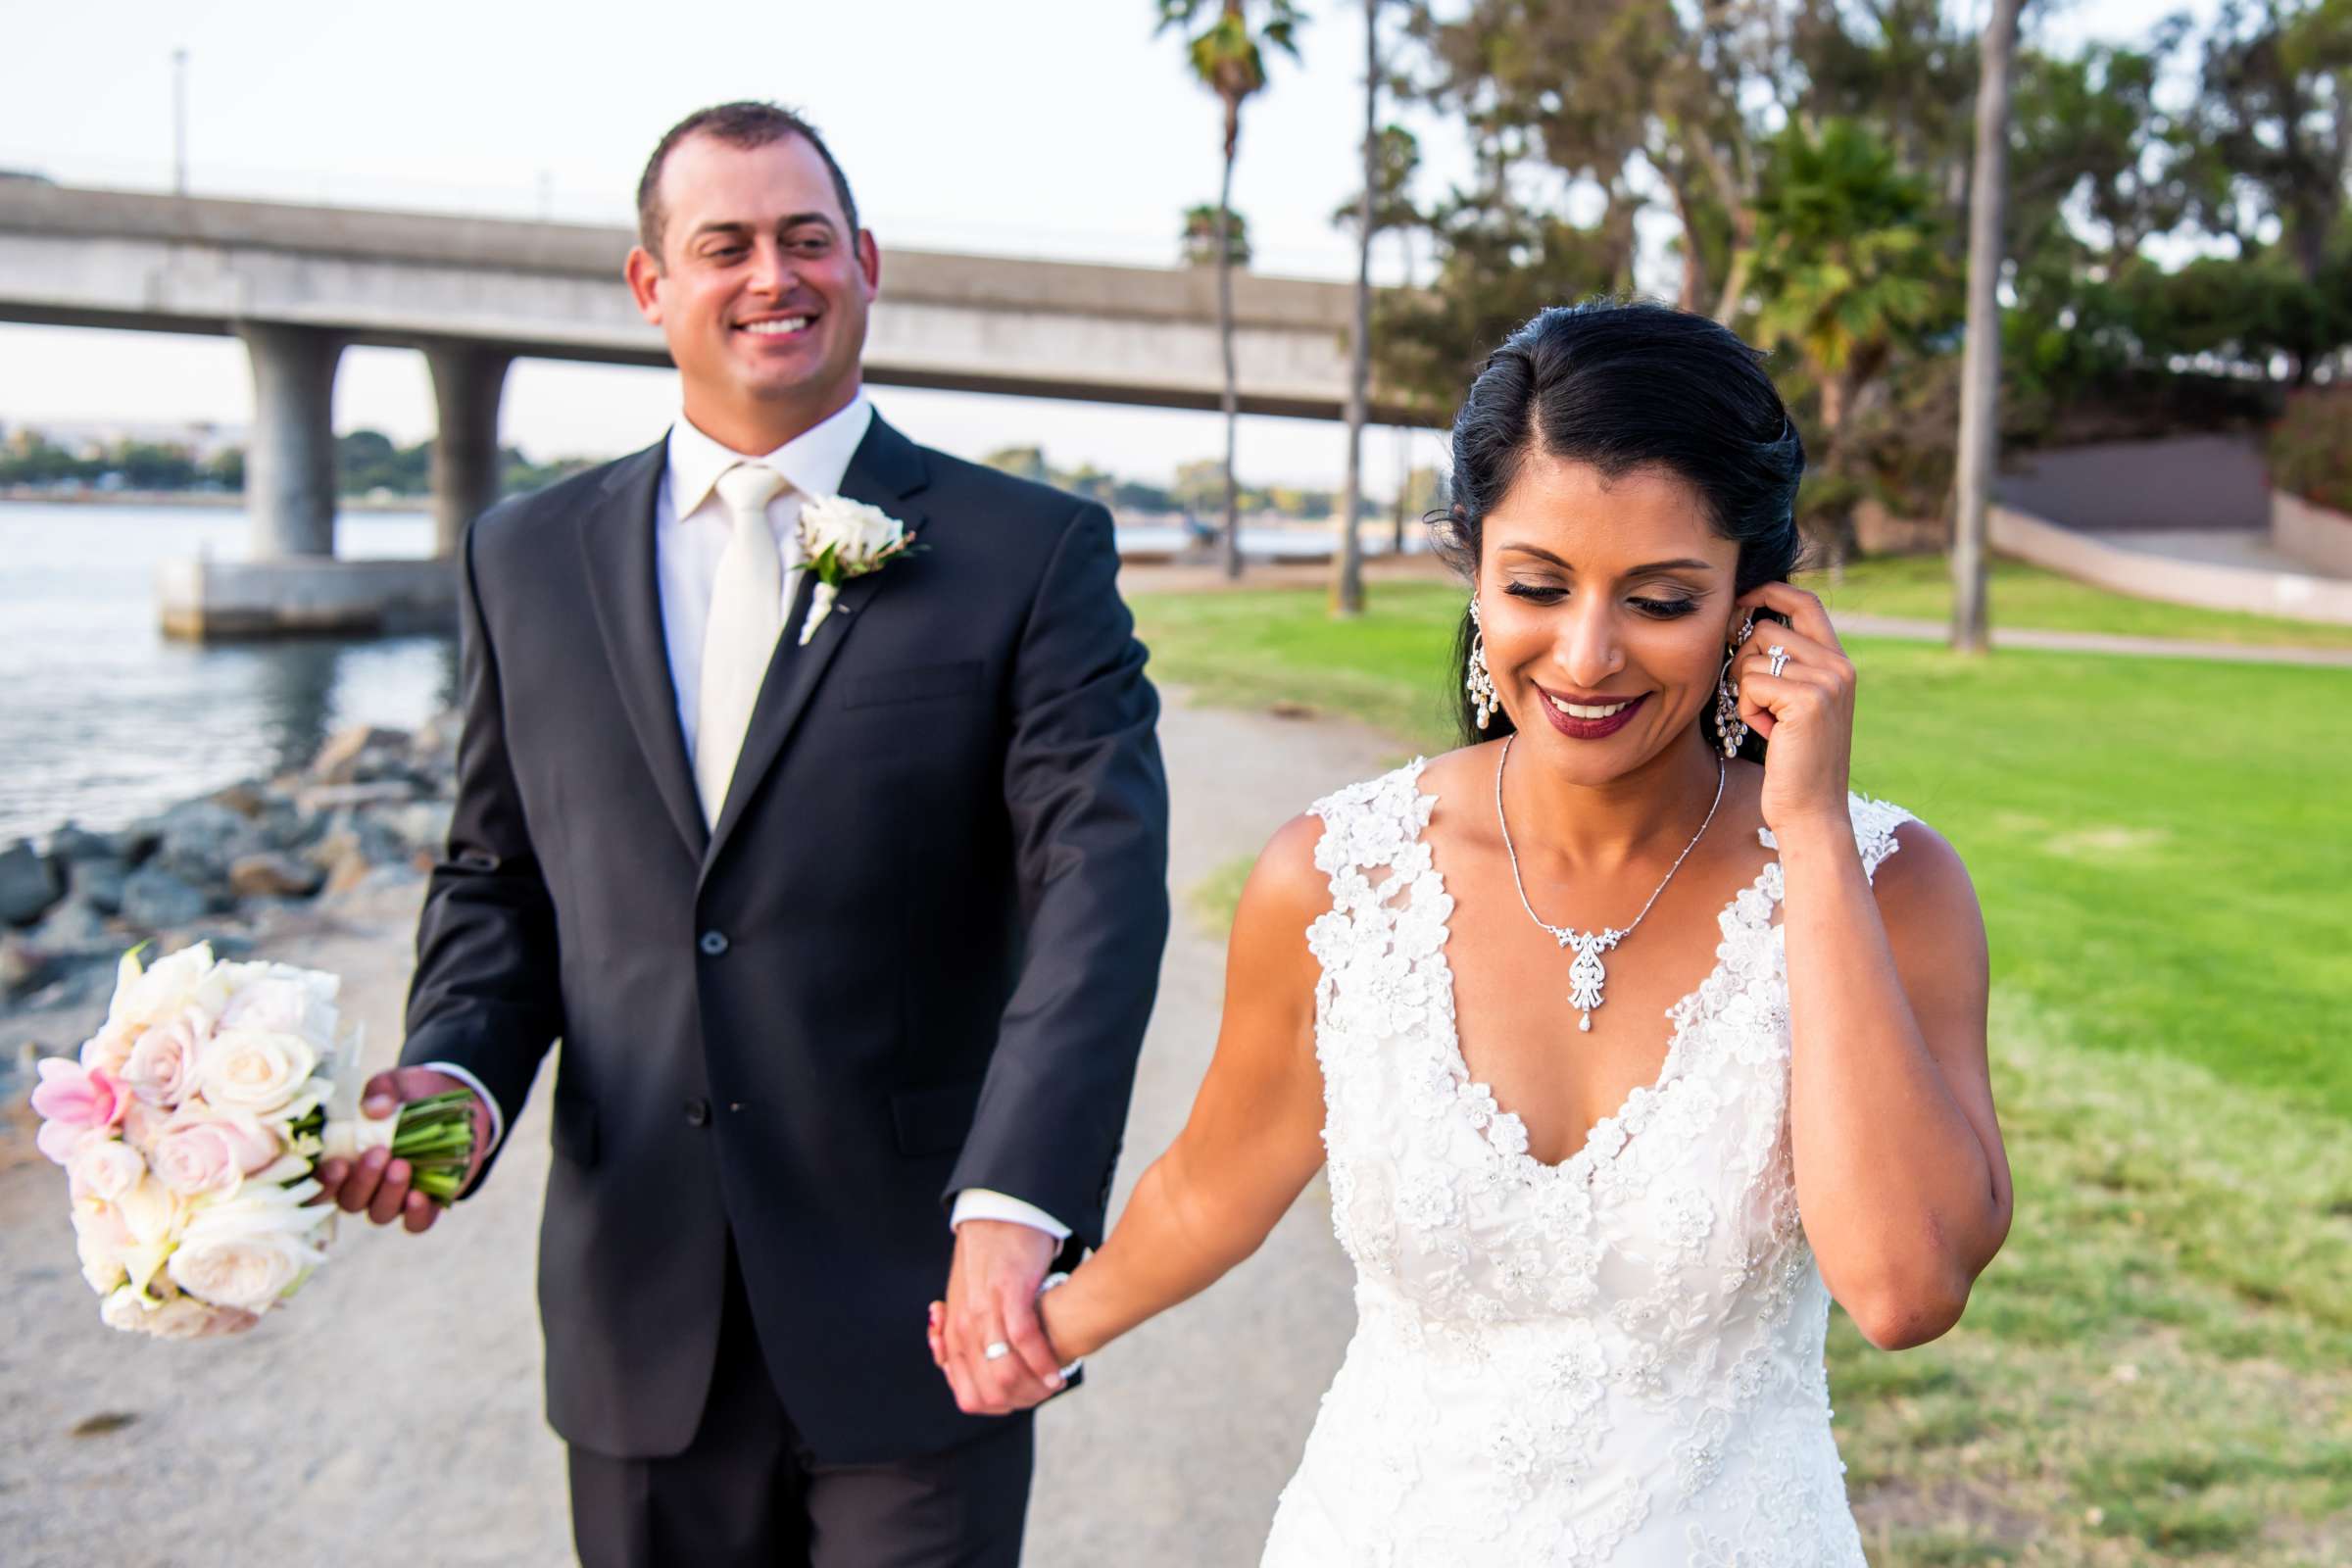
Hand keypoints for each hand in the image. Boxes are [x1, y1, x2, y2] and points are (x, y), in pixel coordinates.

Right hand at [313, 1067, 494, 1234]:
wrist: (455, 1102)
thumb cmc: (409, 1096)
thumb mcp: (393, 1085)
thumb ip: (380, 1093)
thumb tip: (374, 1108)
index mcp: (344, 1160)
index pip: (320, 1185)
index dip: (324, 1183)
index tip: (336, 1164)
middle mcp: (364, 1186)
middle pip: (351, 1201)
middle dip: (362, 1181)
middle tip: (379, 1154)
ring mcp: (394, 1198)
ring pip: (380, 1213)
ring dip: (388, 1193)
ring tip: (402, 1166)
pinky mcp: (427, 1205)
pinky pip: (416, 1224)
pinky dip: (416, 1215)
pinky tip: (420, 1196)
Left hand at [927, 1219, 1062, 1415]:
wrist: (995, 1215)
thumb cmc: (984, 1261)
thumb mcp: (962, 1302)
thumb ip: (960, 1336)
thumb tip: (958, 1366)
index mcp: (953, 1335)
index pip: (968, 1395)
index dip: (998, 1407)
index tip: (1020, 1401)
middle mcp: (964, 1329)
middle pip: (989, 1392)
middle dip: (1019, 1403)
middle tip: (1042, 1396)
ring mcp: (985, 1313)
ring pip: (1005, 1373)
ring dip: (1033, 1388)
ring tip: (1053, 1387)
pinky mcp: (1009, 1295)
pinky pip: (1025, 1341)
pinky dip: (1043, 1363)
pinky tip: (1058, 1373)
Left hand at [1734, 582, 1856, 834]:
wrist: (1812, 810)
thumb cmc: (1793, 761)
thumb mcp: (1794, 705)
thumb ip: (1785, 666)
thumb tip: (1745, 622)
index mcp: (1838, 663)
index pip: (1805, 602)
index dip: (1769, 591)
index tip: (1740, 601)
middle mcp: (1838, 666)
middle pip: (1766, 627)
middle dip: (1742, 659)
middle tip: (1751, 696)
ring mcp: (1827, 680)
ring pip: (1754, 656)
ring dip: (1745, 690)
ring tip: (1766, 722)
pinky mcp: (1808, 699)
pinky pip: (1751, 683)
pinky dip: (1747, 709)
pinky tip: (1766, 732)